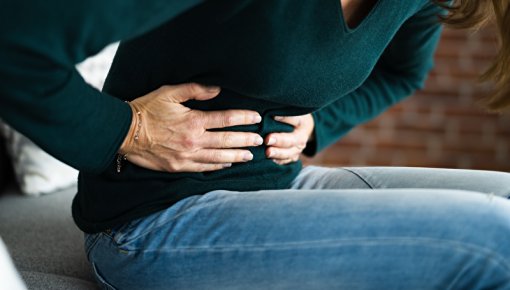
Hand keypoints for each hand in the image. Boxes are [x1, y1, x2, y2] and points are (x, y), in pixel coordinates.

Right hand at [119, 83, 262, 171]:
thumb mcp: (169, 92)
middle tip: (259, 140)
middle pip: (227, 141)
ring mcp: (187, 156)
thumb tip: (217, 90)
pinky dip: (217, 166)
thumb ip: (195, 90)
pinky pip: (203, 168)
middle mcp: (194, 141)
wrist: (124, 132)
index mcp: (193, 121)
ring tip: (250, 156)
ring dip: (236, 156)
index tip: (256, 118)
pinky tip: (227, 164)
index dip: (244, 118)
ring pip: (218, 158)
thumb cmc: (146, 109)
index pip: (226, 120)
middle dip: (246, 140)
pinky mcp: (178, 167)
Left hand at [265, 114, 314, 164]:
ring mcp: (298, 149)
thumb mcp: (292, 111)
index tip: (273, 116)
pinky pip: (286, 161)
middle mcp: (302, 137)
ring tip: (267, 152)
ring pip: (290, 153)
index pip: (296, 120)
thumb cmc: (292, 117)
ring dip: (278, 153)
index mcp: (302, 123)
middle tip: (268, 139)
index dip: (285, 118)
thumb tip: (269, 113)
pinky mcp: (293, 157)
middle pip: (292, 140)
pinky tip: (269, 160)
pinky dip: (278, 161)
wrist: (304, 129)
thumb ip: (283, 111)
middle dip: (279, 140)